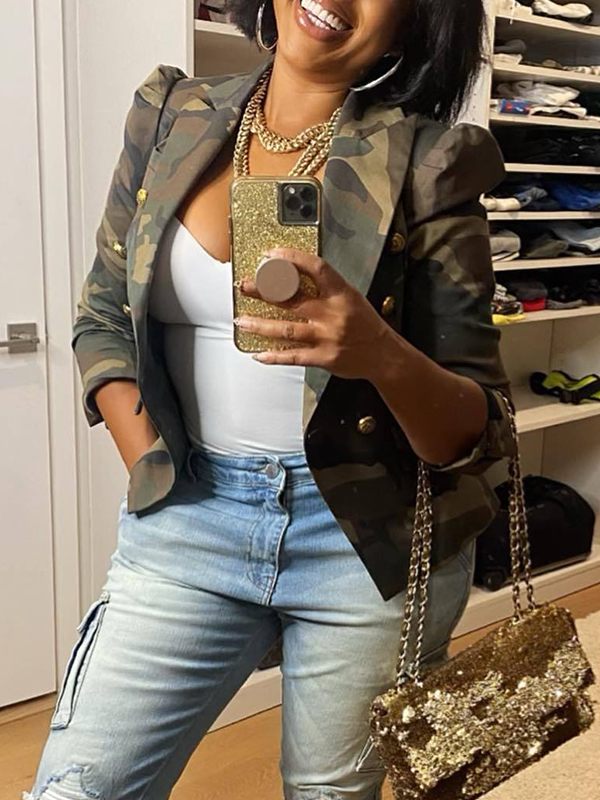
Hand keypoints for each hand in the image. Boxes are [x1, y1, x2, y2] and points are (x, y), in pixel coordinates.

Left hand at [235, 247, 391, 380]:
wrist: (384, 355)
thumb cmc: (366, 324)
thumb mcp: (351, 297)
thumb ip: (326, 288)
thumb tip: (292, 276)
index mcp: (341, 293)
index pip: (315, 268)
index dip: (291, 259)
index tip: (271, 255)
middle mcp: (332, 314)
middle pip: (292, 299)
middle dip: (264, 291)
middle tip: (245, 286)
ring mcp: (326, 337)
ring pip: (286, 330)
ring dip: (260, 325)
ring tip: (241, 321)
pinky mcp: (323, 358)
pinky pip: (293, 357)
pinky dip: (274, 356)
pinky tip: (258, 354)